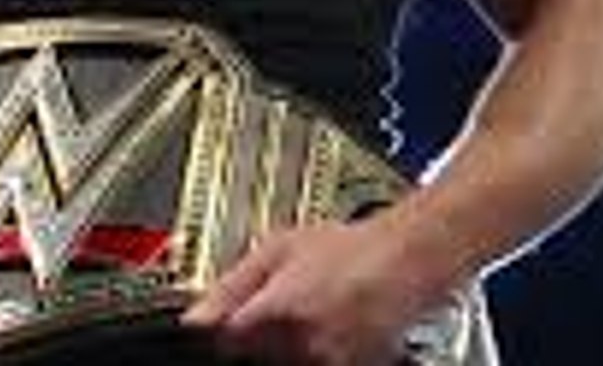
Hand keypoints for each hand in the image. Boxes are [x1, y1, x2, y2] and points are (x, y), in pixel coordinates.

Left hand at [181, 219, 439, 365]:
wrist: (407, 259)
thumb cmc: (349, 248)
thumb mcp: (278, 248)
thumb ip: (231, 285)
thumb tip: (195, 316)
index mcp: (275, 313)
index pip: (225, 342)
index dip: (224, 329)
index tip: (229, 319)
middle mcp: (300, 347)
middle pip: (253, 356)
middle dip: (255, 336)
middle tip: (278, 307)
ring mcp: (327, 363)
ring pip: (283, 361)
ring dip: (284, 345)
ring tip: (308, 311)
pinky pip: (315, 364)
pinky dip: (311, 350)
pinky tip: (324, 325)